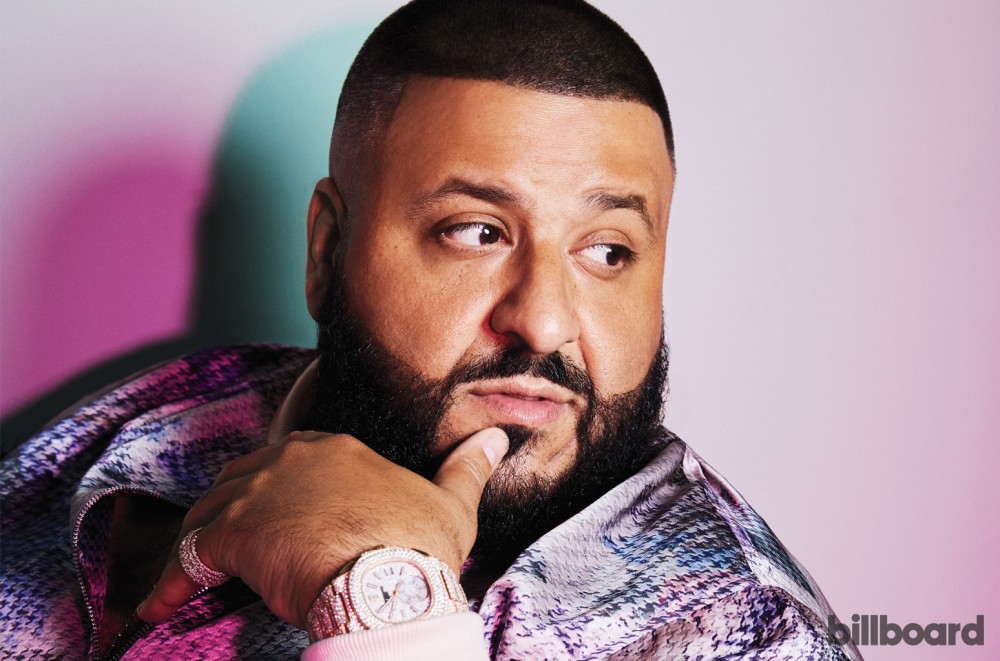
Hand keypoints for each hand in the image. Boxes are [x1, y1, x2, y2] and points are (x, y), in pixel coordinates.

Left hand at [136, 427, 508, 628]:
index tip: (278, 522)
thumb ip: (467, 468)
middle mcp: (293, 459)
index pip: (293, 462)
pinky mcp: (235, 531)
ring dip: (199, 544)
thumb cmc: (420, 548)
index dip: (279, 493)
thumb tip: (494, 440)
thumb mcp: (452, 505)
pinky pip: (190, 551)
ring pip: (211, 511)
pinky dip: (172, 579)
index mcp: (339, 451)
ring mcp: (261, 491)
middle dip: (234, 513)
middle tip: (231, 550)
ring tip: (188, 580)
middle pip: (244, 479)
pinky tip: (160, 603)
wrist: (389, 582)